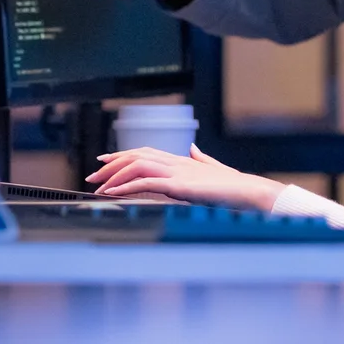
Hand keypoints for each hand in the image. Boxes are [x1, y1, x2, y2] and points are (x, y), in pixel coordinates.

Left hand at [87, 145, 283, 212]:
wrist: (250, 192)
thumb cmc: (235, 186)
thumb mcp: (214, 170)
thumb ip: (202, 160)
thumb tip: (193, 150)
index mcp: (183, 160)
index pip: (146, 151)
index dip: (123, 155)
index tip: (105, 162)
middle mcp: (177, 162)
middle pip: (136, 155)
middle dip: (112, 165)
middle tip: (93, 176)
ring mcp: (178, 172)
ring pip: (137, 165)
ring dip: (115, 176)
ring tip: (99, 187)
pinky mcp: (180, 186)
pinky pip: (147, 182)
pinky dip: (127, 187)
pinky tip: (114, 193)